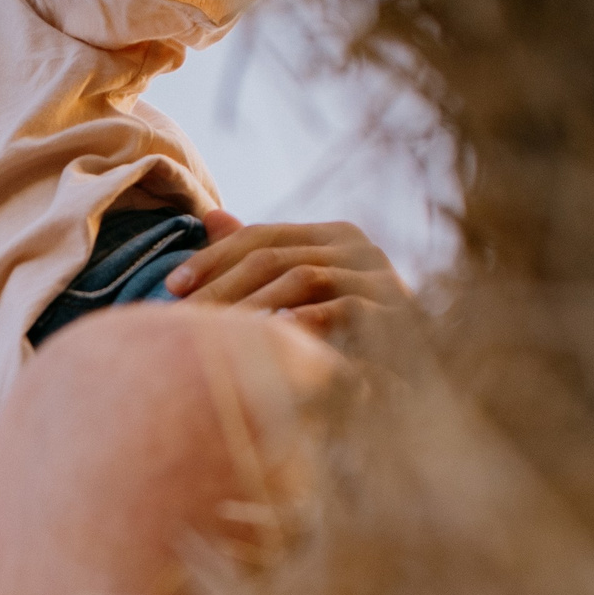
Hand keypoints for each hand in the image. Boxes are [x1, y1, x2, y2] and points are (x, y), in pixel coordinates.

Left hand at [163, 212, 415, 357]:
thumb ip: (260, 258)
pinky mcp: (399, 314)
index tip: (171, 288)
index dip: (212, 258)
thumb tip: (211, 215)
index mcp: (333, 236)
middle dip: (223, 288)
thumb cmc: (349, 338)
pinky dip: (304, 324)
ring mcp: (383, 278)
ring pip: (305, 278)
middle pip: (276, 257)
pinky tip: (271, 341)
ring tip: (216, 334)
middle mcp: (360, 248)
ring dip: (254, 307)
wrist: (421, 379)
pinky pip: (344, 311)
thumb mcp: (300, 296)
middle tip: (185, 319)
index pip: (261, 237)